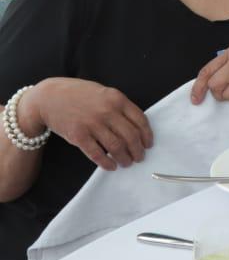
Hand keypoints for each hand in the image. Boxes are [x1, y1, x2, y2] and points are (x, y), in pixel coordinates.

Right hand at [28, 78, 152, 170]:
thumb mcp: (104, 93)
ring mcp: (92, 124)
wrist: (49, 97)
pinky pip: (97, 154)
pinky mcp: (78, 136)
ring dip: (125, 158)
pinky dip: (107, 163)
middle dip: (138, 150)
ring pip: (116, 147)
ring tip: (127, 163)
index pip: (140, 120)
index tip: (148, 145)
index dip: (147, 135)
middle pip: (130, 136)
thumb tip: (136, 126)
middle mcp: (107, 111)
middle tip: (139, 158)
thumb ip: (119, 106)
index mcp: (117, 99)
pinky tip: (111, 166)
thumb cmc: (79, 94)